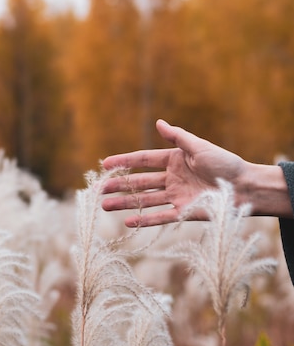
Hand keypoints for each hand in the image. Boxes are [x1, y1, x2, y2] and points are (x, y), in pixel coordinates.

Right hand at [102, 119, 252, 226]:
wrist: (246, 188)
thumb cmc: (225, 164)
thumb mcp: (199, 147)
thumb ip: (177, 137)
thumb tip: (158, 123)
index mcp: (174, 160)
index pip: (143, 160)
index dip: (124, 161)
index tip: (105, 164)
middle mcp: (172, 178)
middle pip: (139, 182)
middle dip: (118, 186)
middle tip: (98, 190)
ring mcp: (176, 196)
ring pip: (145, 200)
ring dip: (126, 203)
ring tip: (105, 206)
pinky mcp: (184, 212)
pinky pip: (160, 217)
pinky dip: (145, 219)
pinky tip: (128, 222)